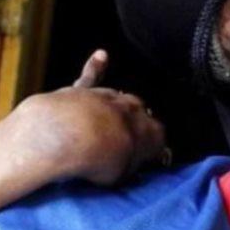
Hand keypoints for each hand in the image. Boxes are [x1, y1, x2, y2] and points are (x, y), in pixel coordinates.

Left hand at [4, 50, 165, 184]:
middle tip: (125, 143)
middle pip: (140, 116)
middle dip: (135, 127)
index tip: (143, 161)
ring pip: (120, 100)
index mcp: (151, 130)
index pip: (158, 140)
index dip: (150, 152)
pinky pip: (91, 77)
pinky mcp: (84, 91)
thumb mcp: (122, 173)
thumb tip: (133, 161)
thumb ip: (130, 164)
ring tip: (112, 121)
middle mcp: (135, 109)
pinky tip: (100, 55)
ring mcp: (110, 96)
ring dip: (118, 110)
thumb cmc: (101, 159)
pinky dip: (95, 67)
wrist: (71, 135)